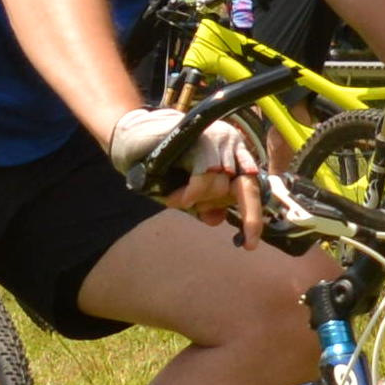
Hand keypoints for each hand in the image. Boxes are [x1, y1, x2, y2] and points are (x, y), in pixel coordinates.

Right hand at [108, 107, 263, 243]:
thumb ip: (202, 205)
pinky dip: (190, 194)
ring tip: (176, 199)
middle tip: (248, 246)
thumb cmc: (158, 165)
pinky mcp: (202, 138)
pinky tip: (175, 197)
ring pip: (222, 186)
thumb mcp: (184, 193)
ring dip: (199, 202)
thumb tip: (219, 220)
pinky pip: (205, 177)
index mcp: (232, 154)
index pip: (253, 186)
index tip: (250, 244)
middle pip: (249, 186)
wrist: (130, 139)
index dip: (254, 215)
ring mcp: (218, 139)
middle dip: (250, 217)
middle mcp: (231, 144)